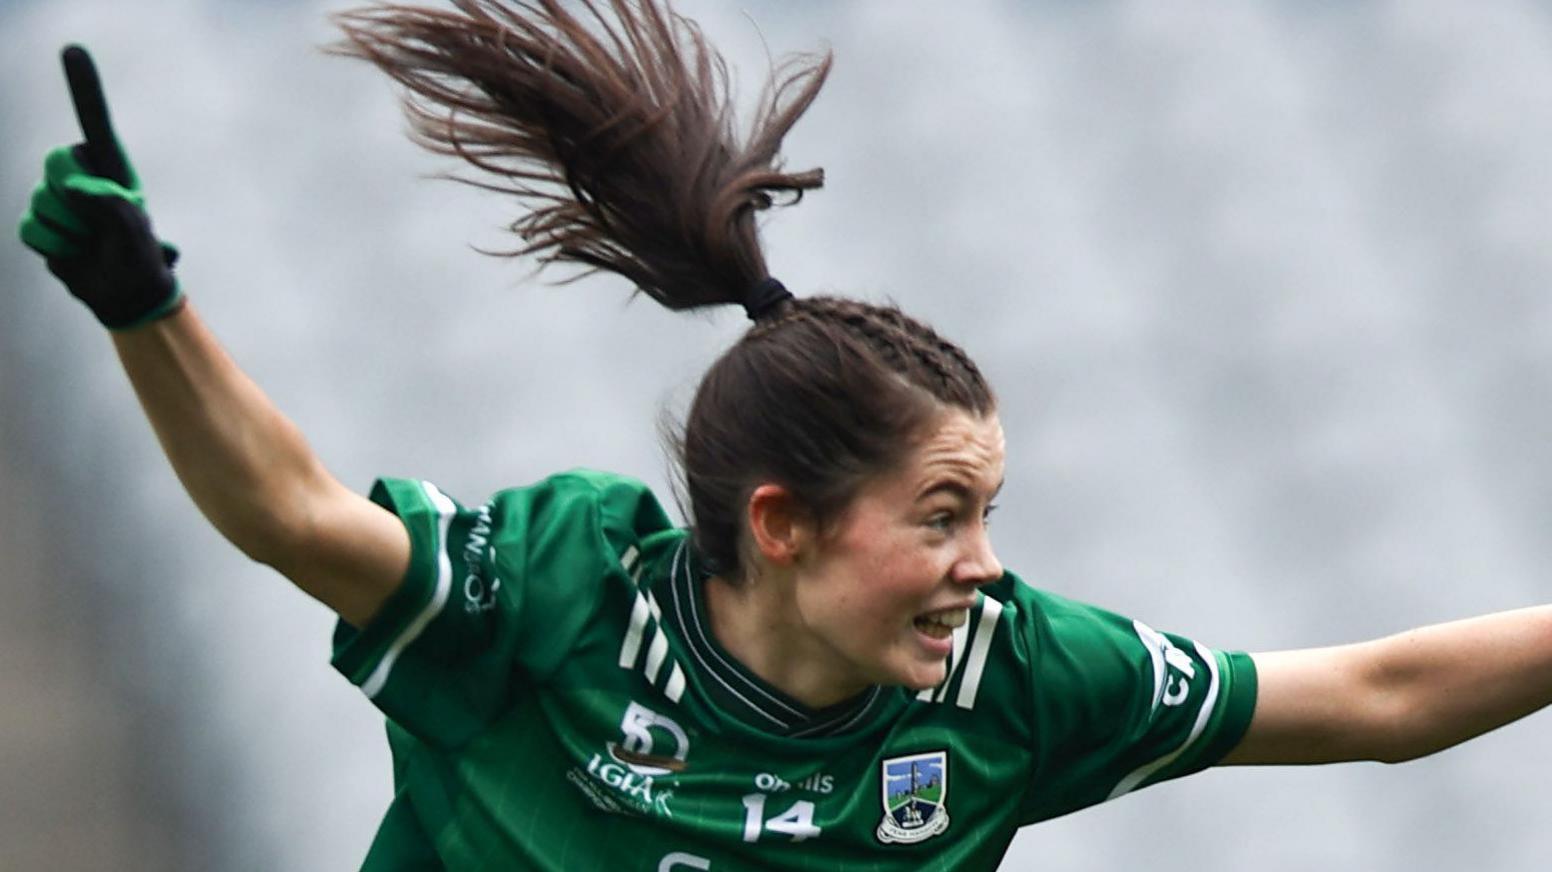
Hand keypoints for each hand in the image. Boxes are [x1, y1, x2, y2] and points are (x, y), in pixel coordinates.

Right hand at [17, 45, 182, 329]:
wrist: (125, 295)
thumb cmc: (139, 258)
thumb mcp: (133, 227)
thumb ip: (108, 200)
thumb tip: (74, 188)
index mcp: (110, 168)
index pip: (94, 122)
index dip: (82, 87)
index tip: (72, 49)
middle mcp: (82, 177)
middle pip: (56, 161)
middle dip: (75, 195)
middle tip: (100, 223)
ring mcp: (57, 199)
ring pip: (41, 200)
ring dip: (71, 230)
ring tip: (93, 243)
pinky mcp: (40, 224)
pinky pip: (30, 228)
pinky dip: (56, 248)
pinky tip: (75, 255)